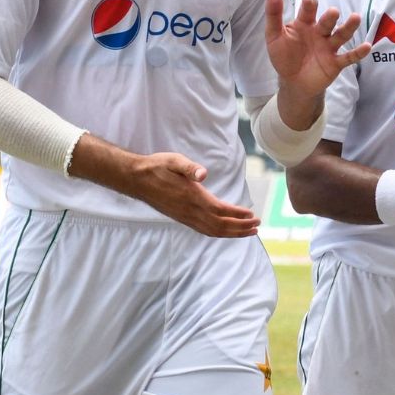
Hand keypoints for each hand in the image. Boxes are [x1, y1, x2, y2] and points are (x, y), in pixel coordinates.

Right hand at [125, 152, 259, 236]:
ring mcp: (185, 217)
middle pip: (220, 225)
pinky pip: (204, 230)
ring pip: (213, 231)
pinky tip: (226, 231)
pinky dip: (219, 233)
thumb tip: (203, 173)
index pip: (220, 210)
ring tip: (248, 232)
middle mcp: (189, 211)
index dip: (237, 214)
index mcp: (191, 196)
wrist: (137, 179)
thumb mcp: (173, 160)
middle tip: (257, 225)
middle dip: (241, 227)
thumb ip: (189, 167)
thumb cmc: (157, 167)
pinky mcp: (181, 218)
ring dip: (233, 233)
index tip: (252, 215)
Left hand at [265, 0, 369, 127]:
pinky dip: (358, 53)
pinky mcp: (336, 63)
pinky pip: (349, 57)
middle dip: (330, 17)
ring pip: (341, 35)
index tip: (309, 0)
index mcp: (305, 24)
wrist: (293, 82)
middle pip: (327, 22)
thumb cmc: (284, 55)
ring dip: (349, 27)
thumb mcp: (274, 36)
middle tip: (333, 12)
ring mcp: (329, 47)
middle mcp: (319, 33)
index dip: (309, 6)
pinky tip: (367, 46)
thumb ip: (273, 15)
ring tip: (356, 18)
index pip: (308, 11)